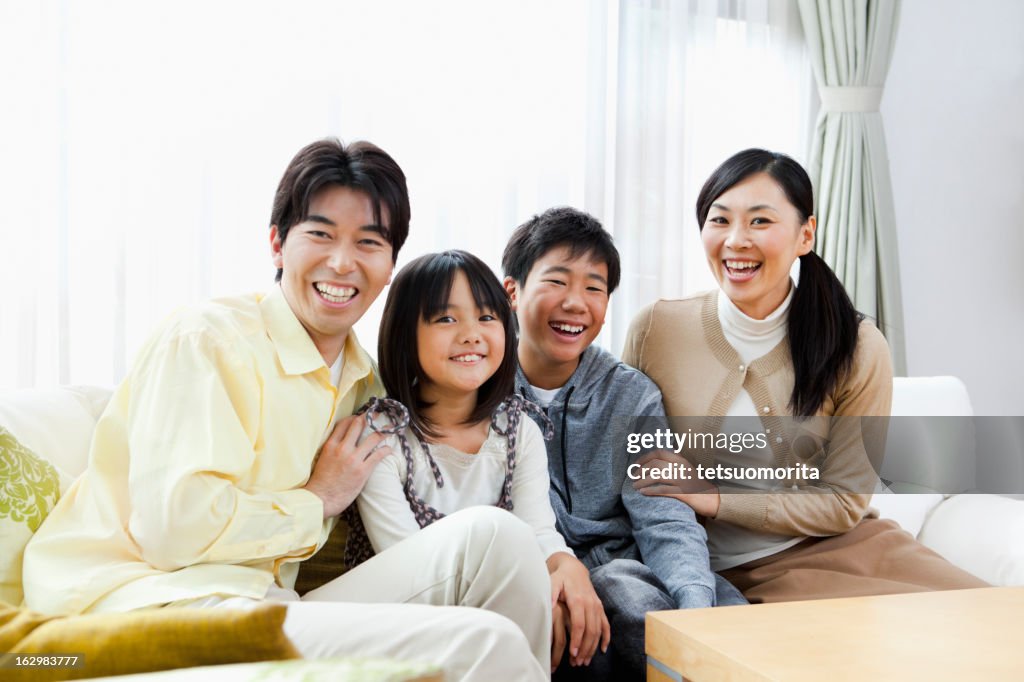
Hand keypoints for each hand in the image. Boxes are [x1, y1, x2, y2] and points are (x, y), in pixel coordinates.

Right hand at [302, 415, 391, 517]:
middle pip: (358, 425)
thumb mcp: (321, 459)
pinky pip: (378, 455)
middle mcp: (342, 448)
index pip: (344, 423)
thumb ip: (331, 449)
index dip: (354, 418)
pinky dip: (386, 450)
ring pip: (372, 438)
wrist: (320, 500)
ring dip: (383, 432)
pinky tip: (389, 449)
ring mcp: (353, 459)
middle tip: (377, 415)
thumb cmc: (320, 483)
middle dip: (370, 417)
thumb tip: (340, 443)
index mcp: (330, 445)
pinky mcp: (363, 471)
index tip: (361, 416)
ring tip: (390, 429)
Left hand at [547, 552, 609, 666]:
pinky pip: (606, 624)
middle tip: (577, 662)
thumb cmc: (561, 577)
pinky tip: (603, 649)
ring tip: (585, 660)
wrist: (574, 569)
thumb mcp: (553, 582)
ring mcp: (597, 606)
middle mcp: (590, 604)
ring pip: (598, 630)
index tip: (572, 652)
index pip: (579, 624)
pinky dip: (606, 637)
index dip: (576, 639)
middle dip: (584, 648)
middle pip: (590, 630)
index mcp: (578, 599)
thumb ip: (551, 593)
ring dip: (593, 646)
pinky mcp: (600, 608)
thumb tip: (550, 605)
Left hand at [632, 450, 720, 517]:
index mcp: (681, 461)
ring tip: (635, 486)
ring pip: (658, 476)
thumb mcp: (687, 469)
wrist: (713, 499)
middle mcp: (681, 468)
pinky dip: (651, 491)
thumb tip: (661, 456)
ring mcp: (683, 481)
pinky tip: (643, 492)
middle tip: (633, 478)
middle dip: (641, 470)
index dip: (645, 458)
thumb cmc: (697, 484)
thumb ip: (675, 462)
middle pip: (656, 464)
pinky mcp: (684, 493)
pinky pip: (664, 490)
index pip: (659, 453)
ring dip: (643, 481)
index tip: (635, 465)